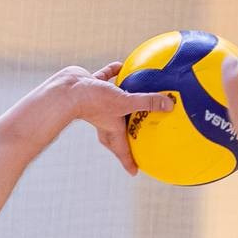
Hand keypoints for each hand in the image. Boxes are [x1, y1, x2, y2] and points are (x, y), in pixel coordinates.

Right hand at [58, 63, 173, 174]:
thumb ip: (148, 103)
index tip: (135, 171)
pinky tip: (121, 65)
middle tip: (134, 137)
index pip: (123, 152)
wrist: (68, 88)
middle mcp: (105, 118)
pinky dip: (113, 72)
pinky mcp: (91, 85)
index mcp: (112, 130)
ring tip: (134, 97)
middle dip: (126, 135)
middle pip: (117, 130)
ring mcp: (98, 101)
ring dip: (124, 100)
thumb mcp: (125, 102)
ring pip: (114, 102)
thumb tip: (169, 105)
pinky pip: (105, 78)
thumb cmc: (94, 101)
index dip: (129, 162)